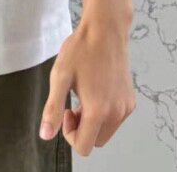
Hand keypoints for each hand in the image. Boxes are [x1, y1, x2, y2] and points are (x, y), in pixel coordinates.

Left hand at [39, 18, 135, 156]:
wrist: (105, 29)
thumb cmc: (81, 50)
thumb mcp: (60, 77)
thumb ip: (53, 109)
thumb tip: (46, 135)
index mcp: (98, 111)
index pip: (84, 147)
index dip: (69, 134)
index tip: (66, 110)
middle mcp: (117, 113)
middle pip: (95, 142)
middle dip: (81, 129)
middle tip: (74, 103)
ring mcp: (126, 107)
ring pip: (106, 132)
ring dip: (93, 122)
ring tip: (84, 94)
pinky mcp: (130, 100)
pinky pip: (115, 119)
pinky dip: (104, 114)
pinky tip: (96, 90)